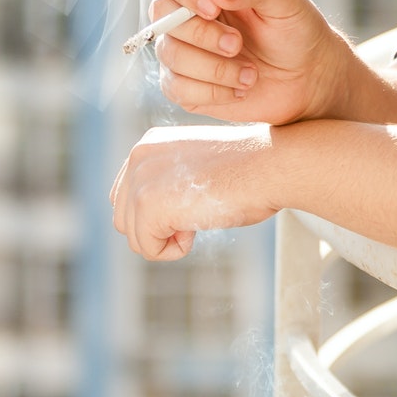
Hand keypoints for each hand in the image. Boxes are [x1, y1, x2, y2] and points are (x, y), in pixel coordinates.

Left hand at [111, 123, 277, 260]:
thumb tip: (159, 217)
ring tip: (199, 218)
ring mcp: (141, 180)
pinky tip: (198, 227)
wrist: (272, 164)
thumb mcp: (197, 169)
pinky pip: (148, 248)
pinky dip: (174, 251)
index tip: (195, 203)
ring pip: (134, 236)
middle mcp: (138, 157)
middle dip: (159, 228)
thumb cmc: (250, 170)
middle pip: (125, 218)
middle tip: (198, 213)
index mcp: (149, 145)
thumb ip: (169, 182)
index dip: (161, 213)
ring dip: (166, 239)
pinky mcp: (149, 205)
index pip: (126, 197)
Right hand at [146, 0, 347, 124]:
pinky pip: (177, 89)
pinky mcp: (185, 85)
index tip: (213, 8)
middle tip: (238, 44)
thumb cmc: (296, 30)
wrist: (309, 77)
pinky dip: (212, 91)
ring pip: (169, 54)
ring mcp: (183, 49)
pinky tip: (240, 88)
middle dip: (202, 34)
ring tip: (250, 73)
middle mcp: (187, 13)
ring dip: (213, 68)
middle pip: (161, 14)